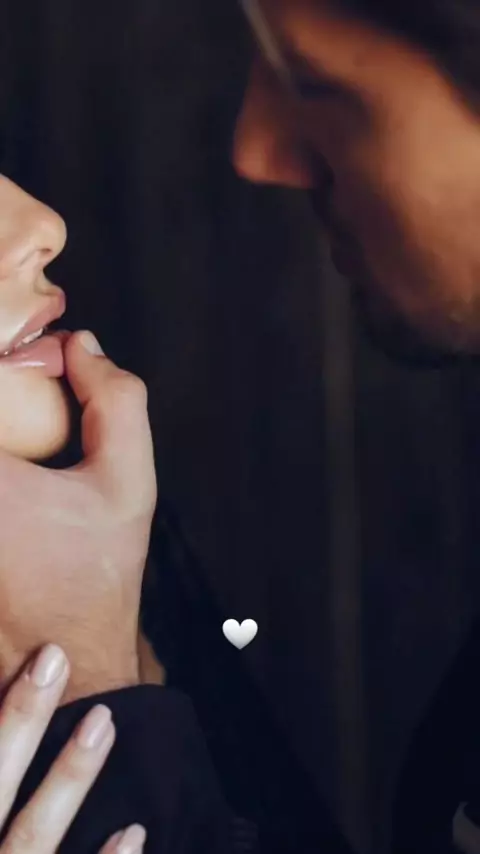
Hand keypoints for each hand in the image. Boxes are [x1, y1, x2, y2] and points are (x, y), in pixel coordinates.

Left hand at [0, 331, 156, 701]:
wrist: (68, 648)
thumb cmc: (97, 570)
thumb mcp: (128, 478)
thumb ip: (116, 400)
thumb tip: (81, 345)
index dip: (1, 363)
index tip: (21, 360)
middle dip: (7, 407)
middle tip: (22, 383)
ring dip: (7, 440)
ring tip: (29, 461)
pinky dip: (5, 466)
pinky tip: (19, 471)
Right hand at [0, 643, 145, 853]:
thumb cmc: (9, 834)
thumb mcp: (1, 801)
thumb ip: (9, 766)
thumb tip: (8, 706)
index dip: (4, 714)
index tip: (37, 657)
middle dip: (21, 722)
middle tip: (54, 660)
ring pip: (33, 836)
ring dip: (68, 777)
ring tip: (103, 722)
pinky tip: (135, 831)